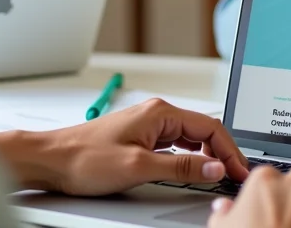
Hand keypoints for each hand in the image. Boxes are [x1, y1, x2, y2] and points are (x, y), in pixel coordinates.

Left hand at [0, 98, 248, 195]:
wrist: (51, 159)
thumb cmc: (84, 158)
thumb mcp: (139, 167)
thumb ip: (180, 167)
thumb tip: (213, 167)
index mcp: (159, 113)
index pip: (210, 127)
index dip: (230, 151)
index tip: (239, 172)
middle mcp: (155, 114)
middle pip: (203, 130)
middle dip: (223, 153)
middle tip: (234, 177)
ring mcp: (147, 125)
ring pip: (190, 137)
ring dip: (208, 155)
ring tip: (219, 176)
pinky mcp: (139, 137)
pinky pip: (175, 144)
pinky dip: (190, 157)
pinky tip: (193, 170)